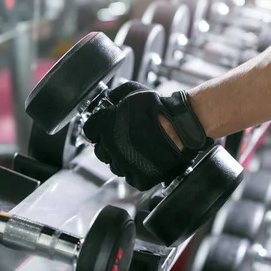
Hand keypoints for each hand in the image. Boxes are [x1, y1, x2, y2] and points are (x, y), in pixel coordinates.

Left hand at [83, 82, 211, 189]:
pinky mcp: (138, 178)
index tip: (107, 128)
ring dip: (123, 158)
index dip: (99, 128)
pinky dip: (137, 169)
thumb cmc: (159, 110)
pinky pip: (131, 176)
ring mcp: (124, 165)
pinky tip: (146, 158)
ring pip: (116, 165)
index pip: (90, 131)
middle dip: (110, 144)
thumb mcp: (134, 91)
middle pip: (101, 151)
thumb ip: (116, 95)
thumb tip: (107, 99)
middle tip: (127, 138)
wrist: (181, 128)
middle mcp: (110, 147)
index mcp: (105, 126)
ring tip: (140, 148)